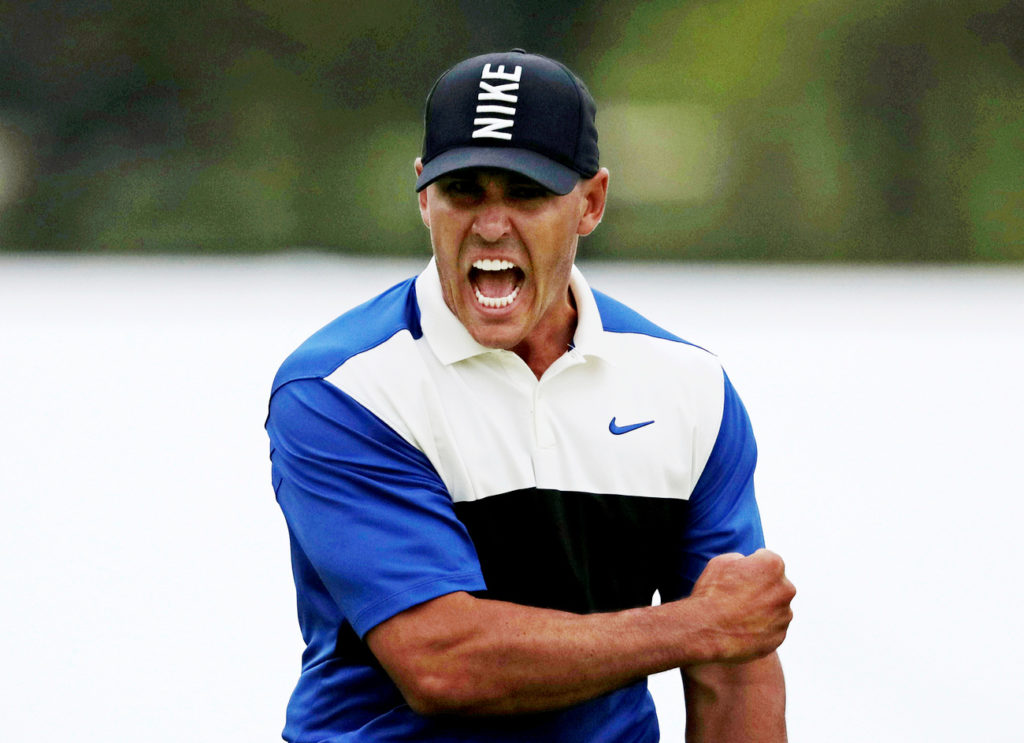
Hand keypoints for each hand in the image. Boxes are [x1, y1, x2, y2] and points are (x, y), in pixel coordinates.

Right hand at [687, 549, 795, 663]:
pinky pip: (774, 628)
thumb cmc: (711, 593)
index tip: (740, 575)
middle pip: (777, 583)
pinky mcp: (780, 636)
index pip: (768, 559)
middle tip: (739, 595)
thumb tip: (746, 564)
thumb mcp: (721, 562)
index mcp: (772, 565)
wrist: (706, 631)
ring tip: (739, 614)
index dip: (752, 565)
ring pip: (777, 607)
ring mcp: (784, 615)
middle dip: (762, 587)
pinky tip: (743, 627)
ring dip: (764, 608)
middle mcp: (785, 589)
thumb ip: (741, 559)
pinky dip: (762, 627)